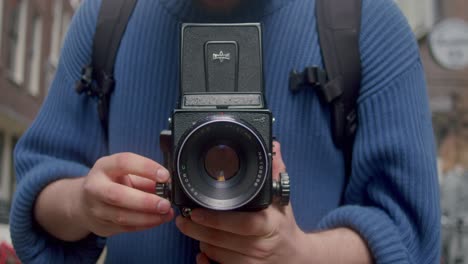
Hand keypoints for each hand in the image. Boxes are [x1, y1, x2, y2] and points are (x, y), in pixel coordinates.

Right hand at [74, 152, 174, 236]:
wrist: (84, 202)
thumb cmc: (111, 182)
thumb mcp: (125, 171)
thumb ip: (145, 176)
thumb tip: (168, 183)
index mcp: (104, 167)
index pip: (124, 162)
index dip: (146, 168)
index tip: (165, 176)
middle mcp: (95, 187)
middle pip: (117, 195)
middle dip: (145, 201)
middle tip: (166, 203)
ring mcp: (96, 209)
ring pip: (122, 216)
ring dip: (148, 217)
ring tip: (167, 213)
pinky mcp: (102, 226)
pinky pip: (126, 228)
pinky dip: (145, 224)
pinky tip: (158, 220)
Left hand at [176, 142, 308, 263]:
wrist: (296, 259)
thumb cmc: (284, 228)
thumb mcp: (283, 200)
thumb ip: (276, 172)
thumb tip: (273, 146)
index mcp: (268, 225)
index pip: (240, 224)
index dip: (215, 219)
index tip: (194, 211)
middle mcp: (259, 246)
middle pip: (220, 240)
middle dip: (196, 228)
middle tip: (182, 217)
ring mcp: (251, 263)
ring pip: (215, 253)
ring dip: (200, 240)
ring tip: (190, 227)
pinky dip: (206, 260)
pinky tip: (201, 252)